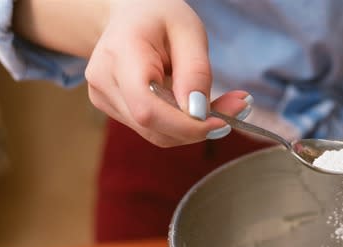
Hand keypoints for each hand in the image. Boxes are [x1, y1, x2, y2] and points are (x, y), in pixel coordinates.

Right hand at [84, 0, 250, 146]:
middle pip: (154, 127)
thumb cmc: (159, 17)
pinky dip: (182, 125)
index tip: (223, 122)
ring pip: (157, 134)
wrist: (128, 15)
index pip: (148, 109)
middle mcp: (104, 81)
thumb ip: (195, 72)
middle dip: (199, 127)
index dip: (186, 125)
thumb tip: (198, 113)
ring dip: (194, 128)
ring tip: (223, 103)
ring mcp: (104, 98)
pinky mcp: (113, 109)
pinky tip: (197, 105)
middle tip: (238, 106)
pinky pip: (154, 129)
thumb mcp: (188, 32)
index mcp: (120, 54)